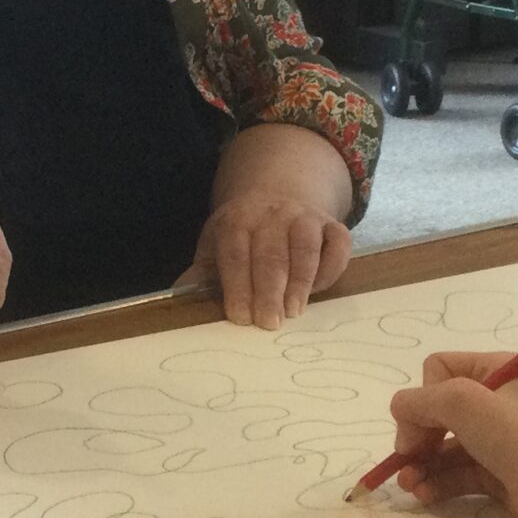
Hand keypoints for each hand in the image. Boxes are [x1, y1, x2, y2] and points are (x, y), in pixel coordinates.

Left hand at [180, 192, 349, 329]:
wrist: (276, 194)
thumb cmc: (242, 234)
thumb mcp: (215, 246)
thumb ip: (201, 274)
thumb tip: (179, 300)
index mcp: (237, 219)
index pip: (235, 253)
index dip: (237, 286)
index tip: (239, 317)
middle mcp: (272, 214)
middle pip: (271, 254)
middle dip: (269, 291)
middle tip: (268, 323)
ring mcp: (305, 217)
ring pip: (305, 247)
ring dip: (300, 281)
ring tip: (294, 311)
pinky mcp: (332, 225)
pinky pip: (338, 244)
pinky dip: (331, 267)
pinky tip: (319, 290)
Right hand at [385, 353, 517, 517]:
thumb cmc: (516, 436)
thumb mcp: (462, 403)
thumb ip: (418, 401)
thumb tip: (401, 414)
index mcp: (495, 369)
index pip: (439, 369)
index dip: (424, 395)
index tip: (424, 424)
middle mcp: (496, 400)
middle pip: (436, 411)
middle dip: (416, 436)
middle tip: (406, 458)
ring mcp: (496, 439)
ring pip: (443, 446)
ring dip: (420, 464)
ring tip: (408, 485)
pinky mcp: (496, 473)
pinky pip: (456, 473)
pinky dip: (437, 482)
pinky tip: (423, 495)